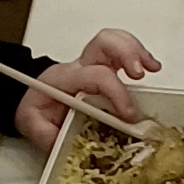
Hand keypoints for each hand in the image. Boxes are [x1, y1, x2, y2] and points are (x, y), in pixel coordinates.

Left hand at [17, 30, 160, 151]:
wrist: (31, 98)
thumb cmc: (36, 108)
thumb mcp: (32, 125)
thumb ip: (47, 135)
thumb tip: (65, 143)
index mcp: (66, 79)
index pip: (97, 76)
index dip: (117, 93)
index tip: (128, 114)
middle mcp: (81, 66)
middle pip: (105, 43)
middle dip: (127, 54)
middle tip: (139, 74)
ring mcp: (93, 63)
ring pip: (115, 40)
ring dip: (137, 51)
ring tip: (152, 68)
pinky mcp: (104, 67)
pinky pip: (122, 49)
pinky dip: (140, 55)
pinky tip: (151, 68)